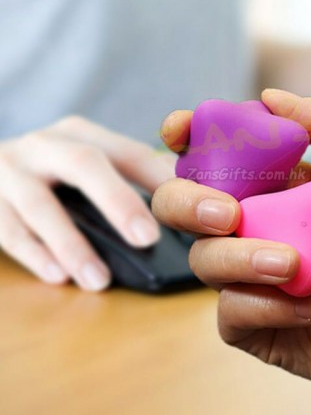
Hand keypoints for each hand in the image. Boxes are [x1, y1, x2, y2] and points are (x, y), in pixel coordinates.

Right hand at [0, 116, 174, 290]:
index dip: (160, 178)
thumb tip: (182, 205)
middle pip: (85, 164)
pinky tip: (57, 277)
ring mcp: (11, 171)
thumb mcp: (86, 162)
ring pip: (40, 204)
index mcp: (82, 135)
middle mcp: (46, 145)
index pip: (129, 152)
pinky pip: (7, 229)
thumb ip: (128, 178)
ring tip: (99, 280)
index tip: (188, 207)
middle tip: (147, 240)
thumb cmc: (52, 172)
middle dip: (118, 202)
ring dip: (72, 245)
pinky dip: (33, 255)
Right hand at [153, 90, 310, 412]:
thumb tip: (269, 96)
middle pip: (183, 206)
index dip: (186, 138)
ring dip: (244, 260)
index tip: (178, 130)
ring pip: (203, 260)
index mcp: (271, 188)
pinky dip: (269, 308)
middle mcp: (252, 226)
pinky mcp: (252, 320)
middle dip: (190, 204)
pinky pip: (230, 311)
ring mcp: (248, 274)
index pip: (211, 157)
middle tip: (229, 214)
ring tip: (295, 267)